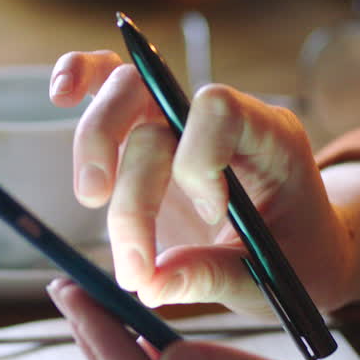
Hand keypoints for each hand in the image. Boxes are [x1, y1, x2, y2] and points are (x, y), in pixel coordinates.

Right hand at [49, 50, 359, 314]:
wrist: (299, 250)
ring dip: (95, 148)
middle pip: (156, 106)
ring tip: (93, 204)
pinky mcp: (146, 130)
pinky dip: (79, 76)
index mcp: (269, 137)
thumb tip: (151, 284)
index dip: (198, 162)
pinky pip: (107, 80)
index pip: (219, 110)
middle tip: (133, 256)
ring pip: (121, 90)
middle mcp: (220, 117)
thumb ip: (211, 276)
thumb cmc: (295, 258)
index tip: (211, 218)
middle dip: (133, 183)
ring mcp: (179, 118)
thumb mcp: (268, 279)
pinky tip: (61, 94)